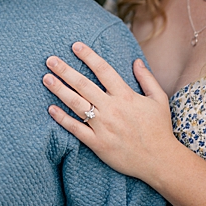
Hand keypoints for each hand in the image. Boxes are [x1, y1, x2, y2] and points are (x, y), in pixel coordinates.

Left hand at [44, 43, 173, 180]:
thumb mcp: (159, 100)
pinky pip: (76, 129)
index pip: (103, 70)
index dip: (89, 56)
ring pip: (76, 104)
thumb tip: (136, 61)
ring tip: (46, 78)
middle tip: (50, 60)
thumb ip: (147, 79)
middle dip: (65, 70)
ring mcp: (103, 127)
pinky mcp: (98, 143)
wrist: (160, 160)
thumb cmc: (160, 129)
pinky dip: (62, 119)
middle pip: (84, 85)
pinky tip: (51, 109)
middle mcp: (112, 109)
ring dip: (59, 90)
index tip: (75, 46)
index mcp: (126, 96)